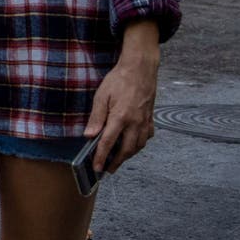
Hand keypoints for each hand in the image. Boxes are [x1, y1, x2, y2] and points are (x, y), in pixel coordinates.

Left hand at [88, 32, 160, 170]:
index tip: (97, 168)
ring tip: (118, 160)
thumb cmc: (118, 80)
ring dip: (128, 155)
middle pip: (126, 149)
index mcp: (120, 117)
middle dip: (116, 162)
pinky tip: (133, 144)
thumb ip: (96, 117)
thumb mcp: (101, 96)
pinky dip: (139, 144)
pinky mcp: (151, 118)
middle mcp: (135, 123)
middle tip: (107, 169)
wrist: (141, 69)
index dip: (101, 157)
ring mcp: (145, 121)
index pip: (108, 143)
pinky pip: (147, 137)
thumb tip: (89, 136)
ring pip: (138, 145)